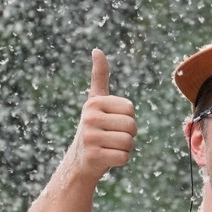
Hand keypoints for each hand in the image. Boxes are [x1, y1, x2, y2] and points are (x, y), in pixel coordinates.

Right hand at [69, 49, 136, 181]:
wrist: (80, 161)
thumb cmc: (94, 128)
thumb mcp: (95, 102)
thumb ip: (99, 77)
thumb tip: (97, 50)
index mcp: (94, 102)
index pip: (130, 109)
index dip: (127, 119)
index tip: (111, 123)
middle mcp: (89, 117)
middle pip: (131, 126)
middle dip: (128, 135)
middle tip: (111, 138)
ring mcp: (90, 137)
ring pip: (129, 142)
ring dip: (125, 148)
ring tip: (109, 147)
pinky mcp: (93, 156)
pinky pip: (124, 157)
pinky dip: (121, 160)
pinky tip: (107, 158)